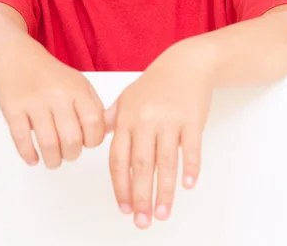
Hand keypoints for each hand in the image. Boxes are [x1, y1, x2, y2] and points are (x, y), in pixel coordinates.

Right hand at [0, 36, 106, 167]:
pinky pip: (21, 139)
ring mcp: (34, 102)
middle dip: (72, 154)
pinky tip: (33, 158)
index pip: (94, 123)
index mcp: (77, 88)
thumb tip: (106, 133)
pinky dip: (29, 154)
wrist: (18, 57)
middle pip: (72, 139)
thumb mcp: (79, 83)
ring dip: (53, 160)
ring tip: (53, 160)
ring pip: (48, 143)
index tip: (87, 143)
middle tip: (69, 154)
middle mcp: (57, 94)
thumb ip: (94, 106)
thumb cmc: (52, 76)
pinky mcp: (13, 108)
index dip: (93, 140)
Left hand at [104, 39, 215, 228]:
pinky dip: (190, 168)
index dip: (120, 186)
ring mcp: (169, 120)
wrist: (186, 64)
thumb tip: (94, 136)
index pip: (119, 159)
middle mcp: (146, 121)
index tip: (124, 208)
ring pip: (166, 162)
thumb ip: (111, 119)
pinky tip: (187, 185)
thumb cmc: (155, 83)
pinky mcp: (192, 120)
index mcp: (127, 118)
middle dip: (140, 197)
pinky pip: (191, 148)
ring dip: (164, 191)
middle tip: (142, 222)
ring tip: (162, 214)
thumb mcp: (127, 97)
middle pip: (141, 165)